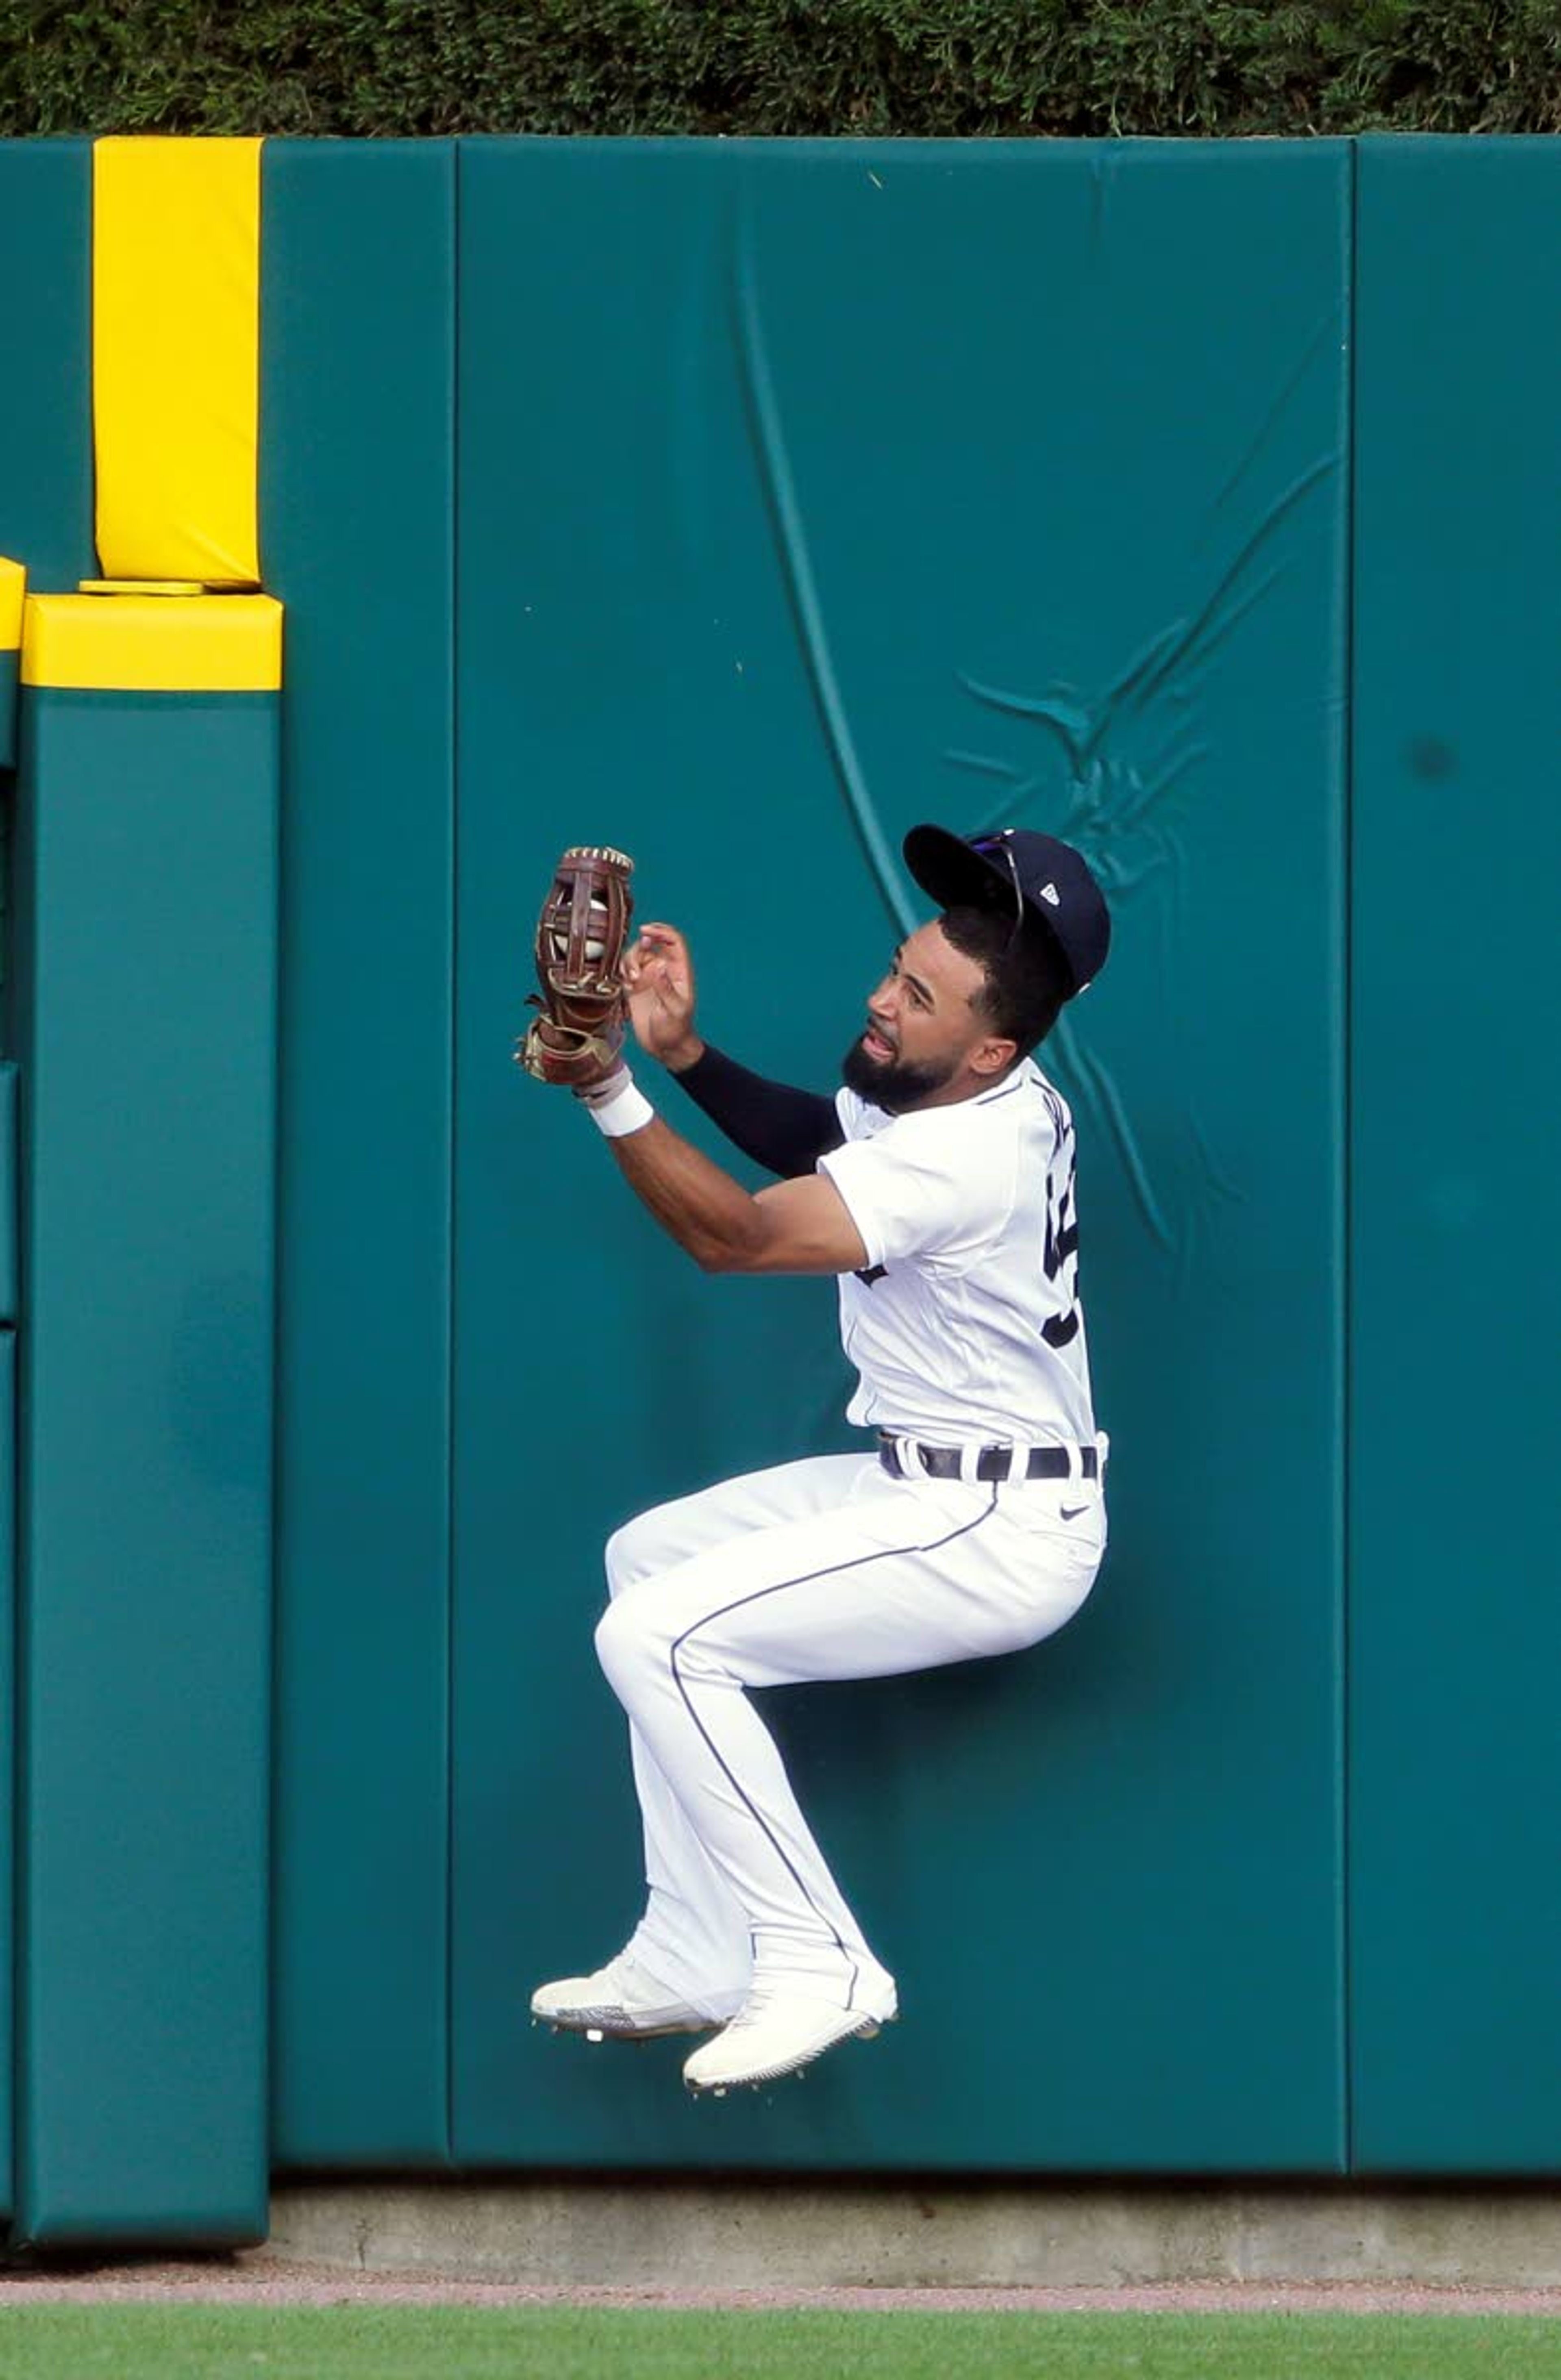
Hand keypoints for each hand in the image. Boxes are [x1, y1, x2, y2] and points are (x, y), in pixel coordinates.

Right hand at [623, 922, 703, 1071]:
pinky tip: (627, 988)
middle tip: (635, 971)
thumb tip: (657, 965)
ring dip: (629, 963)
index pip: (673, 941)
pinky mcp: (635, 988)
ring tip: (631, 983)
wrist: (666, 1048)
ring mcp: (648, 978)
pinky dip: (622, 973)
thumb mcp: (674, 1010)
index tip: (645, 932)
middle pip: (649, 944)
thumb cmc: (676, 1030)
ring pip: (635, 956)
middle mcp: (663, 970)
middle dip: (639, 950)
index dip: (661, 931)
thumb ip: (665, 988)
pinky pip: (625, 970)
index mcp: (678, 971)